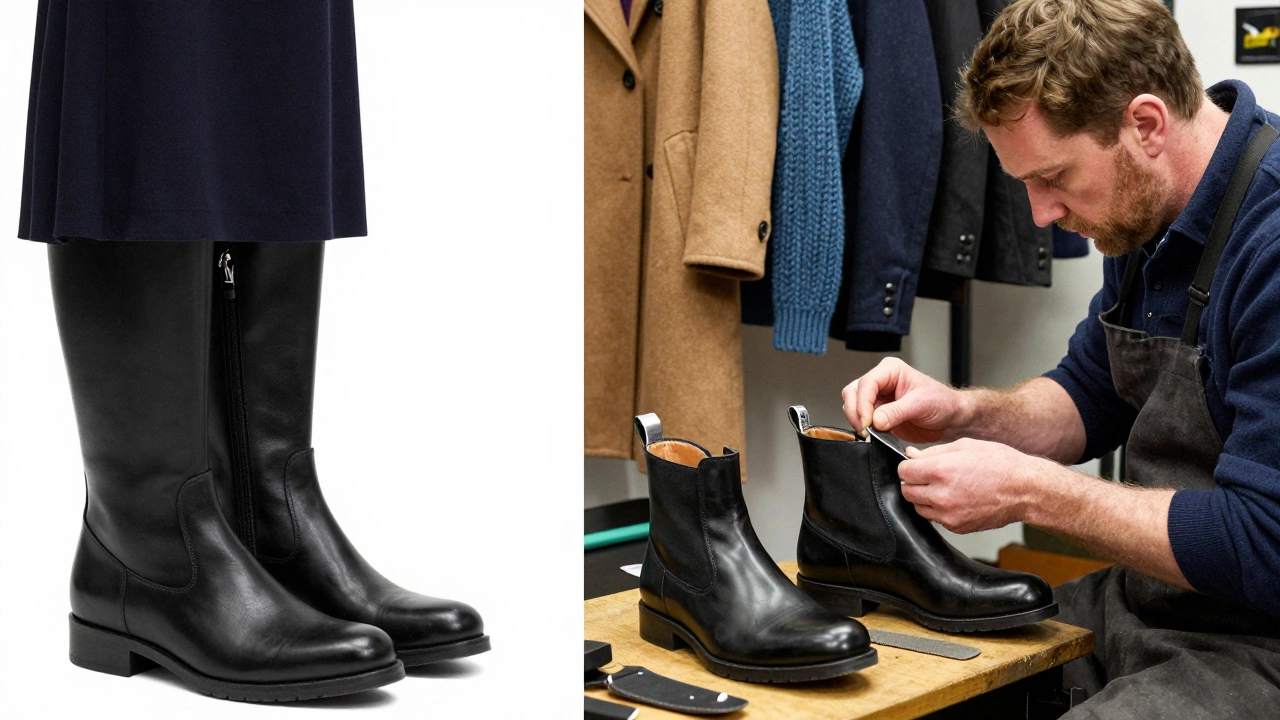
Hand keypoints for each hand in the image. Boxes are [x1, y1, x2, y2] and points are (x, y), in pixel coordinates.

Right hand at [840, 357, 967, 442]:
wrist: (950, 419)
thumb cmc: (942, 403)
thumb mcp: (921, 405)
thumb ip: (896, 412)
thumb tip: (875, 420)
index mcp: (891, 371)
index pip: (867, 383)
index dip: (863, 403)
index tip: (867, 421)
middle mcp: (881, 382)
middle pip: (853, 392)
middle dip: (855, 411)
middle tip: (865, 429)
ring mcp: (878, 398)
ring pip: (852, 405)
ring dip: (857, 420)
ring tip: (870, 433)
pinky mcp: (877, 414)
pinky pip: (861, 419)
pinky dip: (862, 428)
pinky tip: (872, 436)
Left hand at [897, 438, 1055, 533]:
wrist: (1025, 490)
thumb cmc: (1000, 464)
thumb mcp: (964, 446)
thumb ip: (932, 452)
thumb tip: (910, 455)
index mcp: (941, 470)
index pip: (903, 472)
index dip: (908, 466)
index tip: (916, 465)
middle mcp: (941, 495)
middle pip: (907, 491)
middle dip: (914, 482)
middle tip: (929, 476)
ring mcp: (948, 514)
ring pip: (918, 507)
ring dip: (924, 497)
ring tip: (944, 487)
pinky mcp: (956, 527)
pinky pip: (935, 518)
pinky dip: (938, 509)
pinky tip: (955, 498)